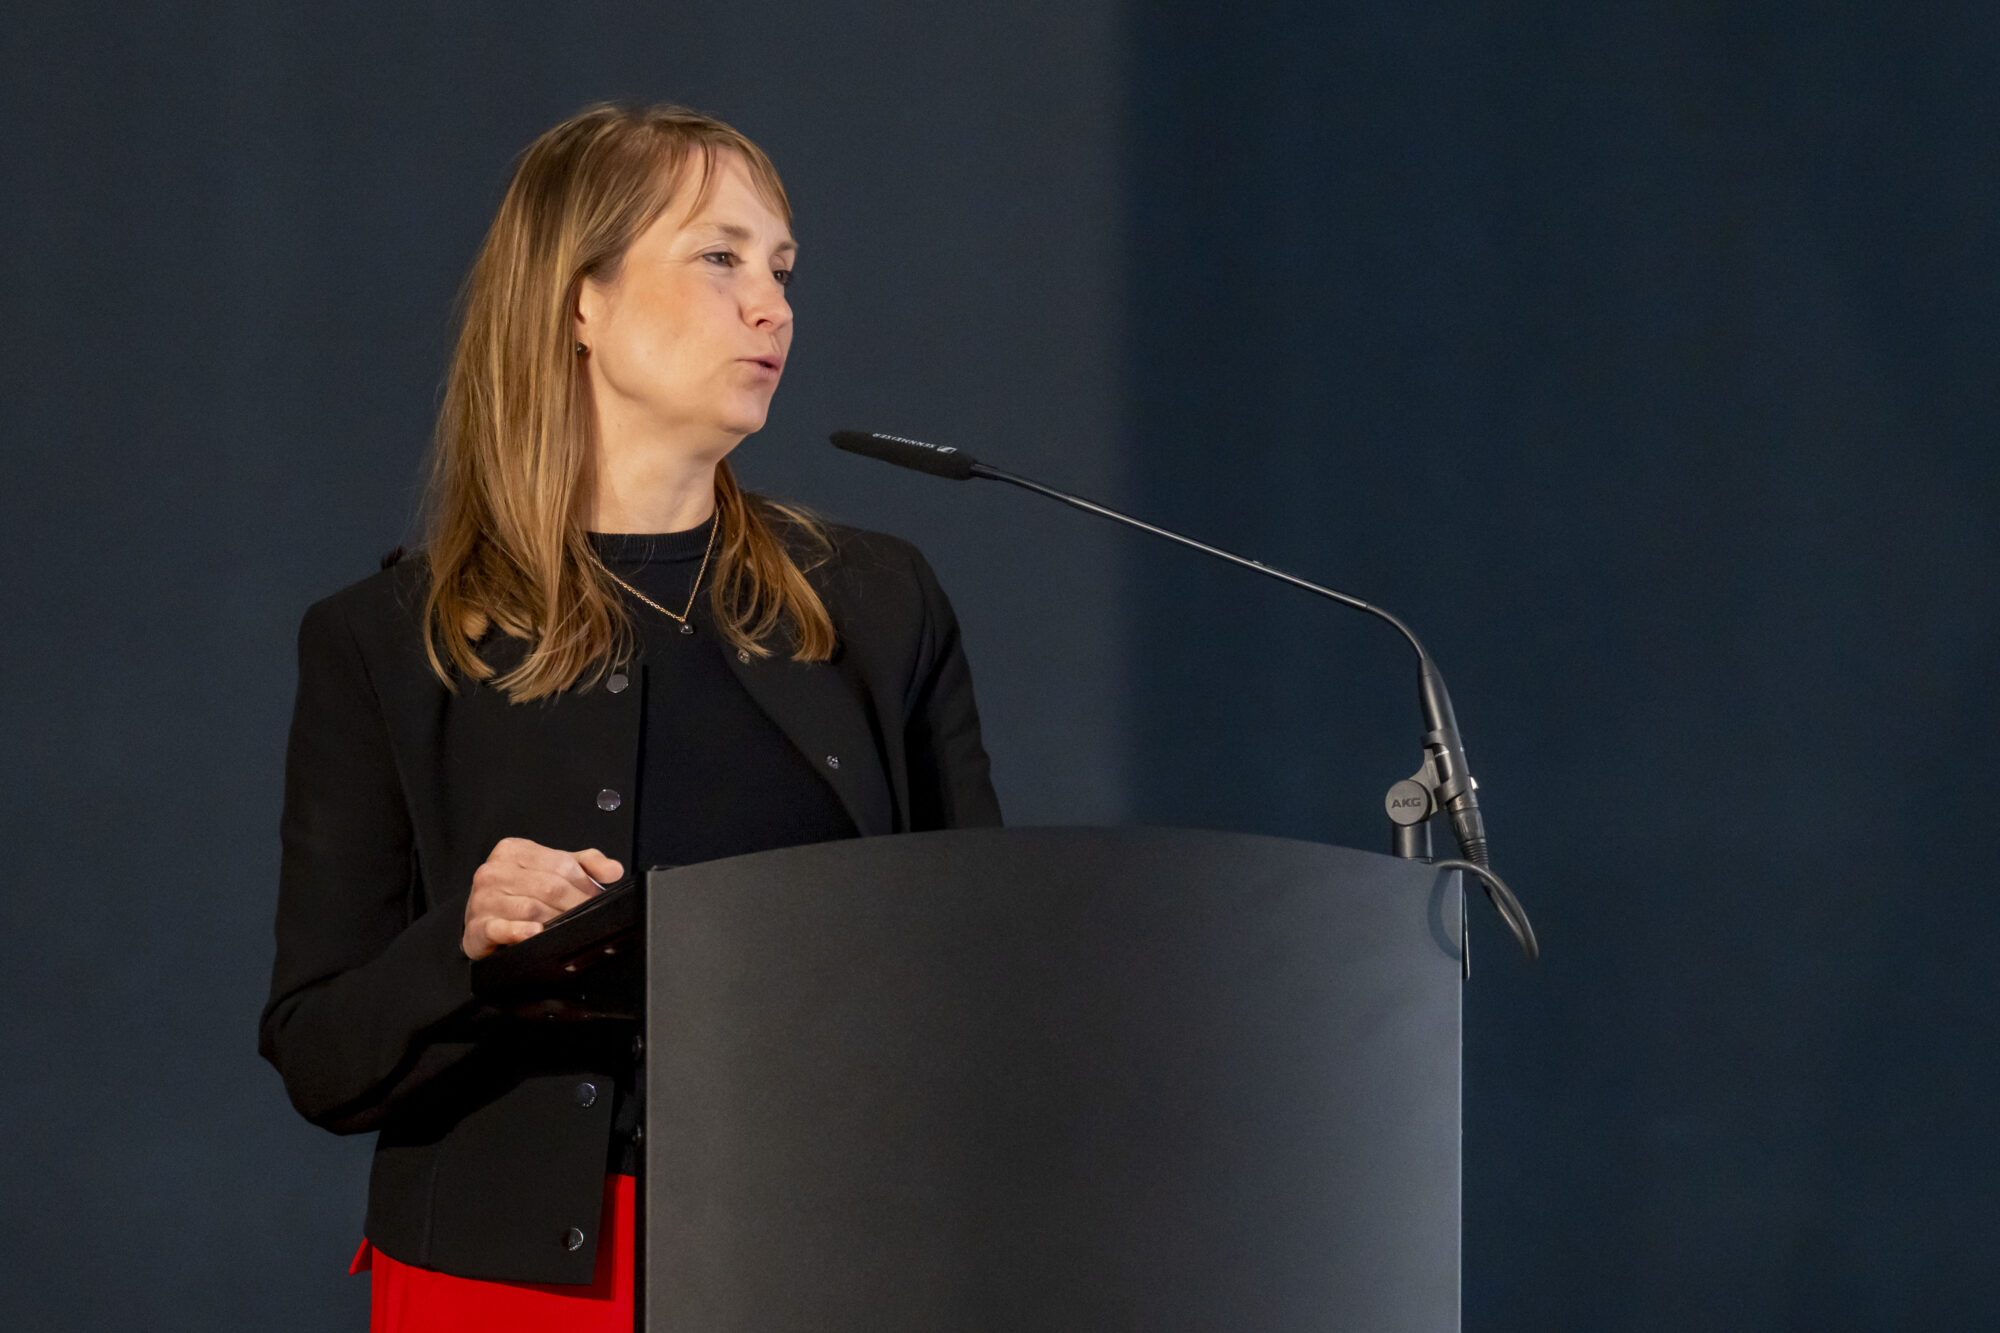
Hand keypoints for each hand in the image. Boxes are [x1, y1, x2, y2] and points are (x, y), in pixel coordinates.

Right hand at [461, 837, 622, 960]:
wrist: (483, 918)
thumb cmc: (519, 892)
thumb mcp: (553, 869)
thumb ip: (586, 864)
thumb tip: (614, 870)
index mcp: (513, 850)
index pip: (559, 863)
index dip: (583, 883)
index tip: (596, 897)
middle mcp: (494, 871)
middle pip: (548, 886)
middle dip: (575, 904)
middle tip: (588, 916)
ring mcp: (483, 899)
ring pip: (531, 908)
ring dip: (555, 920)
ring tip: (569, 927)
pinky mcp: (478, 927)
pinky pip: (501, 928)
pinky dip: (520, 931)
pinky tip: (534, 932)